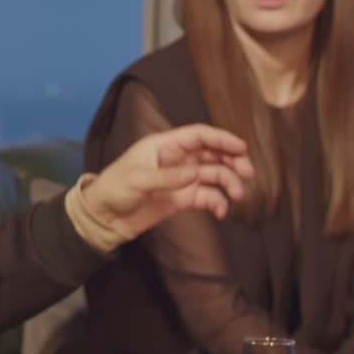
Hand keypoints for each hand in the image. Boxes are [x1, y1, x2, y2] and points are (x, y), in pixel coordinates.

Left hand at [83, 123, 253, 240]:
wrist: (105, 218)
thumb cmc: (114, 189)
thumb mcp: (137, 180)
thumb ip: (167, 177)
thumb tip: (195, 174)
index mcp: (165, 145)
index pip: (199, 135)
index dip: (221, 138)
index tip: (241, 148)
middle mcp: (177, 159)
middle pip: (213, 153)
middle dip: (233, 160)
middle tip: (248, 173)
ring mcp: (182, 179)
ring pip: (214, 175)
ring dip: (229, 183)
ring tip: (237, 195)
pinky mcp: (183, 198)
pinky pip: (207, 197)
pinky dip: (218, 203)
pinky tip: (221, 212)